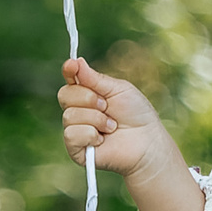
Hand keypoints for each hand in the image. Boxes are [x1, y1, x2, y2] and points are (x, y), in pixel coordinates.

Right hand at [58, 56, 168, 175]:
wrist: (147, 142)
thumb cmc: (136, 114)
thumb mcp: (118, 89)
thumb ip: (95, 79)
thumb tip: (75, 61)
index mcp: (87, 93)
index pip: (70, 78)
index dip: (68, 70)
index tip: (72, 65)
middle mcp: (78, 110)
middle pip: (64, 94)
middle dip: (89, 98)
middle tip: (107, 106)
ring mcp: (75, 129)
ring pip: (69, 115)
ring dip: (96, 119)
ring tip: (111, 126)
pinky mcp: (75, 149)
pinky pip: (71, 135)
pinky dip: (90, 135)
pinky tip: (102, 140)